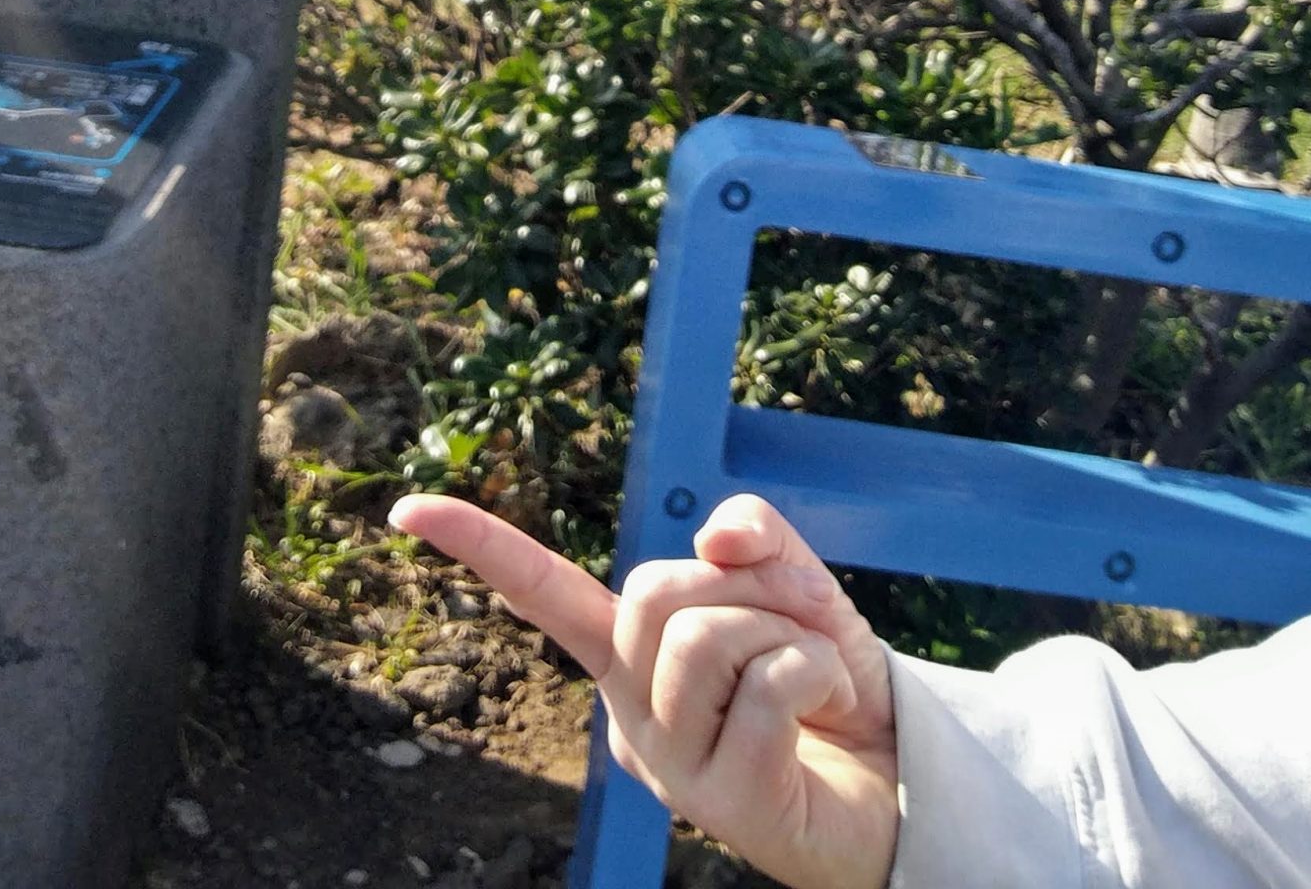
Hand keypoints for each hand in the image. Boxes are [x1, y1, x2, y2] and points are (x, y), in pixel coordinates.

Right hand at [388, 491, 901, 888]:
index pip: (545, 591)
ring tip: (815, 672)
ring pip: (708, 633)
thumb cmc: (831, 684)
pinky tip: (828, 707)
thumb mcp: (797, 590)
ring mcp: (670, 764)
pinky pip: (770, 684)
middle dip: (746, 583)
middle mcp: (631, 712)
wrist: (904, 779)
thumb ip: (756, 543)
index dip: (480, 544)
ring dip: (789, 631)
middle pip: (655, 588)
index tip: (407, 507)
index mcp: (630, 656)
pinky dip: (820, 670)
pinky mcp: (725, 802)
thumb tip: (715, 532)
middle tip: (797, 620)